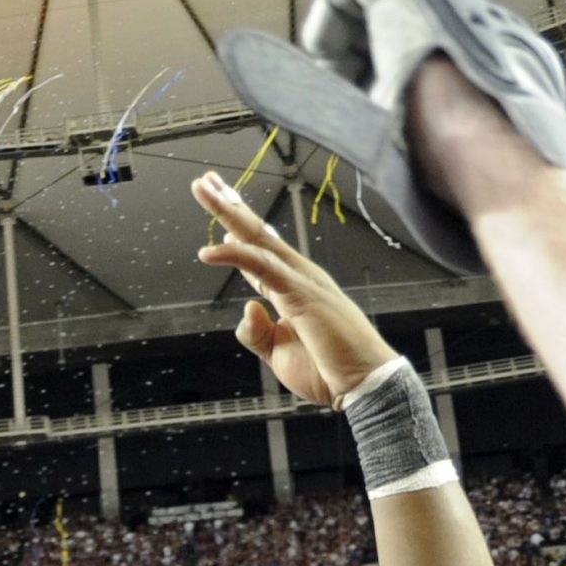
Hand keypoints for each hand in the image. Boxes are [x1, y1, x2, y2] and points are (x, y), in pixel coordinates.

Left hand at [193, 173, 396, 406]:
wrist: (363, 384)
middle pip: (257, 233)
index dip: (237, 229)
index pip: (259, 252)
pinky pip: (261, 266)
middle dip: (230, 204)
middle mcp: (298, 277)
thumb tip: (247, 309)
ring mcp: (301, 281)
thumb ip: (256, 333)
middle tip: (204, 181)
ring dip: (228, 211)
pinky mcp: (300, 293)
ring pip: (257, 238)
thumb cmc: (328, 371)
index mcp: (293, 290)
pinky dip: (234, 255)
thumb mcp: (278, 354)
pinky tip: (208, 251)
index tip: (221, 206)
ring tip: (202, 188)